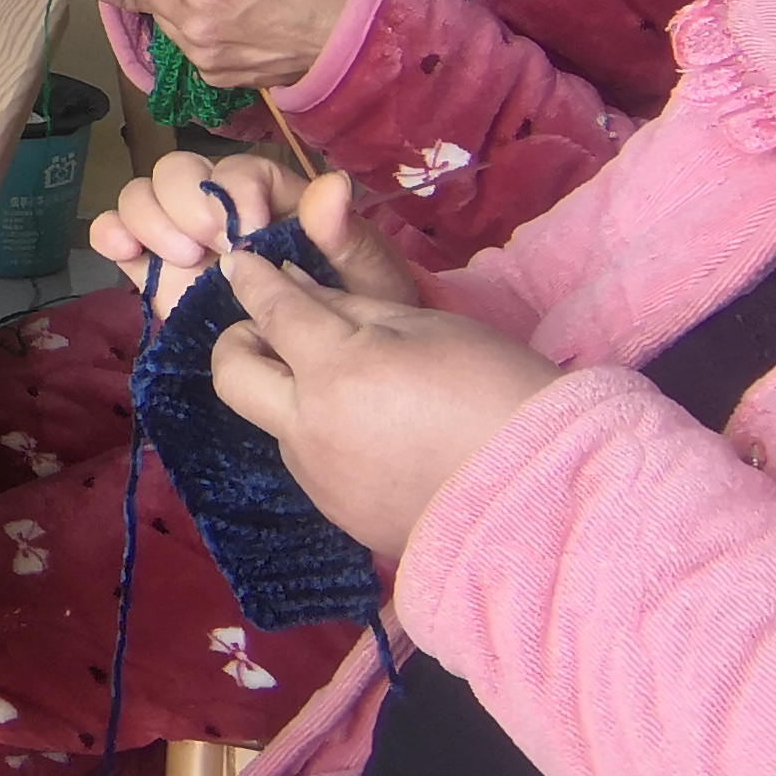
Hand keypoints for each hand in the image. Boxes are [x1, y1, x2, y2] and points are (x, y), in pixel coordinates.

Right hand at [89, 158, 420, 322]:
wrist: (326, 368)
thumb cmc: (353, 313)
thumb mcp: (366, 280)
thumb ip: (347, 237)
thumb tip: (332, 188)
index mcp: (271, 198)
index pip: (238, 170)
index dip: (234, 191)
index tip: (250, 232)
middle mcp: (219, 208)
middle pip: (178, 171)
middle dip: (186, 203)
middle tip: (208, 249)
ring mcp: (180, 237)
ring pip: (142, 196)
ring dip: (151, 220)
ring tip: (184, 262)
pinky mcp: (152, 270)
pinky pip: (116, 235)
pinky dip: (110, 234)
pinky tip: (125, 253)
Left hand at [210, 226, 554, 565]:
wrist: (543, 497)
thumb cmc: (500, 392)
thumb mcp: (428, 328)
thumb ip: (347, 307)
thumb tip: (290, 284)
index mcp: (335, 370)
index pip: (271, 309)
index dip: (251, 278)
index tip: (241, 262)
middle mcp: (309, 427)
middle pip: (232, 374)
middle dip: (239, 340)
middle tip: (272, 327)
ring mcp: (318, 477)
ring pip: (272, 420)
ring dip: (290, 393)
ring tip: (355, 386)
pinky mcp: (336, 513)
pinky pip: (309, 460)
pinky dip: (323, 434)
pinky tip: (376, 433)